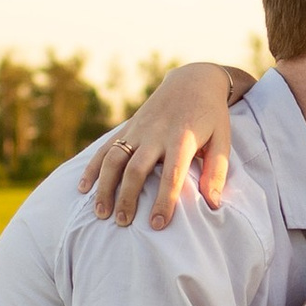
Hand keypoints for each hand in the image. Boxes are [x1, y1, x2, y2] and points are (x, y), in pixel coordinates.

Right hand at [79, 61, 245, 225]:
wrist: (192, 80)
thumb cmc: (211, 116)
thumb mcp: (223, 140)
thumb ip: (217, 172)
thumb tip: (213, 204)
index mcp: (182, 138)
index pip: (172, 175)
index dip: (164, 200)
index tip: (157, 224)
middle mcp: (156, 133)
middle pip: (136, 169)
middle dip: (127, 197)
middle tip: (123, 223)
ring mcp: (138, 129)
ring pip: (114, 159)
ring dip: (105, 186)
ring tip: (101, 212)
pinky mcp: (128, 127)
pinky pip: (105, 148)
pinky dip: (92, 167)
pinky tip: (83, 188)